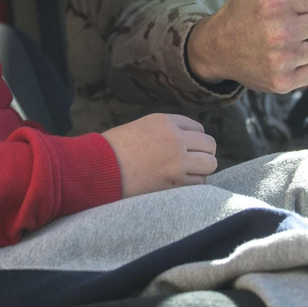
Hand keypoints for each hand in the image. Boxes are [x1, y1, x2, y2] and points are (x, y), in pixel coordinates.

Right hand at [102, 113, 217, 197]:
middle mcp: (175, 139)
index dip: (194, 140)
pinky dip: (194, 185)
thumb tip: (185, 142)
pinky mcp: (174, 182)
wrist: (98, 168)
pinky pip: (199, 183)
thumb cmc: (113, 149)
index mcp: (165, 122)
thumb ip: (164, 132)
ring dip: (202, 170)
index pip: (198, 128)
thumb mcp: (140, 128)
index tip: (187, 149)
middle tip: (192, 163)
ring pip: (210, 164)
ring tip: (188, 175)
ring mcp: (177, 161)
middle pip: (210, 145)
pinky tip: (182, 184)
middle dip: (204, 154)